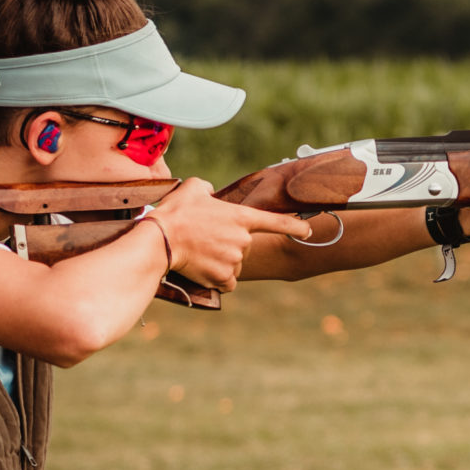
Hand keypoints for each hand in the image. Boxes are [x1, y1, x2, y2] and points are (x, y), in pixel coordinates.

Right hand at [151, 178, 313, 291]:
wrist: (161, 240)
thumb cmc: (176, 212)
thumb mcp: (194, 188)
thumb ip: (208, 188)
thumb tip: (210, 194)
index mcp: (241, 217)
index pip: (277, 222)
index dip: (295, 226)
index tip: (308, 231)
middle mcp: (243, 240)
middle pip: (244, 246)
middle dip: (229, 244)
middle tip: (205, 238)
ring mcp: (235, 260)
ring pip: (235, 264)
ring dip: (222, 261)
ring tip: (200, 252)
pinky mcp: (224, 277)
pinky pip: (228, 282)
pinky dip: (218, 278)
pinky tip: (203, 269)